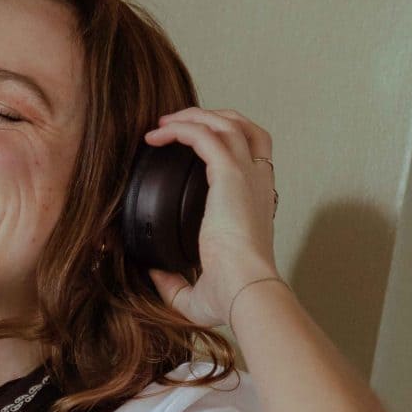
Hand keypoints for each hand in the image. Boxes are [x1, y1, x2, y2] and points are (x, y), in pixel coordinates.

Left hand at [140, 106, 281, 326]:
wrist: (245, 289)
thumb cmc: (231, 295)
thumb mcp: (199, 293)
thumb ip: (176, 284)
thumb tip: (155, 276)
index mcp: (256, 204)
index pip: (251, 156)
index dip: (225, 142)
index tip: (194, 146)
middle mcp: (257, 183)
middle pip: (243, 128)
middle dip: (210, 117)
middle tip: (176, 123)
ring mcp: (247, 175)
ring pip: (225, 123)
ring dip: (192, 116)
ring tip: (163, 123)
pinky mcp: (230, 174)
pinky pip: (205, 135)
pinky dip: (182, 128)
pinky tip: (159, 134)